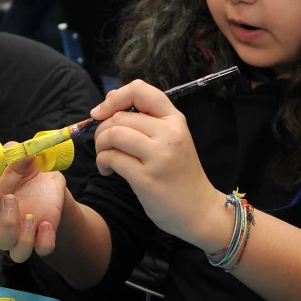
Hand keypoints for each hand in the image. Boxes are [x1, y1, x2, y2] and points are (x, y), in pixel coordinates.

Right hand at [0, 147, 65, 262]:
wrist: (50, 189)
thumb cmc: (30, 173)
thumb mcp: (26, 159)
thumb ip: (17, 153)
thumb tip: (16, 148)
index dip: (7, 178)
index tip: (26, 160)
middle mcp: (4, 220)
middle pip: (0, 235)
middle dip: (6, 221)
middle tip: (13, 200)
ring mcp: (22, 233)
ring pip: (15, 252)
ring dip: (23, 238)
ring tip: (32, 218)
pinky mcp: (41, 238)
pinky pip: (41, 250)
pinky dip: (44, 241)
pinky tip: (47, 225)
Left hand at [91, 80, 225, 246]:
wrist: (199, 210)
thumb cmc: (180, 174)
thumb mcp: (171, 139)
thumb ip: (145, 118)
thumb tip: (111, 96)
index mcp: (175, 120)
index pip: (140, 90)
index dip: (114, 98)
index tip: (100, 113)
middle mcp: (169, 133)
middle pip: (120, 117)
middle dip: (101, 130)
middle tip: (104, 145)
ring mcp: (159, 156)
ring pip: (113, 134)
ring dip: (100, 146)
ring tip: (106, 159)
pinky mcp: (147, 178)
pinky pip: (112, 158)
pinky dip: (103, 162)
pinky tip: (108, 170)